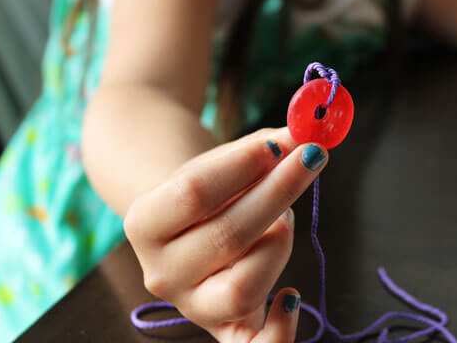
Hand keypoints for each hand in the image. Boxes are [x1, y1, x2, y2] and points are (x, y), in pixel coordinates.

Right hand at [124, 128, 327, 341]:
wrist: (187, 227)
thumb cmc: (208, 191)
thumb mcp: (221, 162)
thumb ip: (260, 148)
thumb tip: (304, 134)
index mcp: (144, 223)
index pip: (194, 192)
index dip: (244, 164)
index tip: (283, 141)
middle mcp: (160, 273)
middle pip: (226, 236)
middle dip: (278, 192)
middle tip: (313, 158)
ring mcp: (192, 305)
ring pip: (245, 285)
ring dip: (280, 242)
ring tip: (285, 219)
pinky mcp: (223, 328)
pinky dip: (281, 329)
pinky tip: (292, 296)